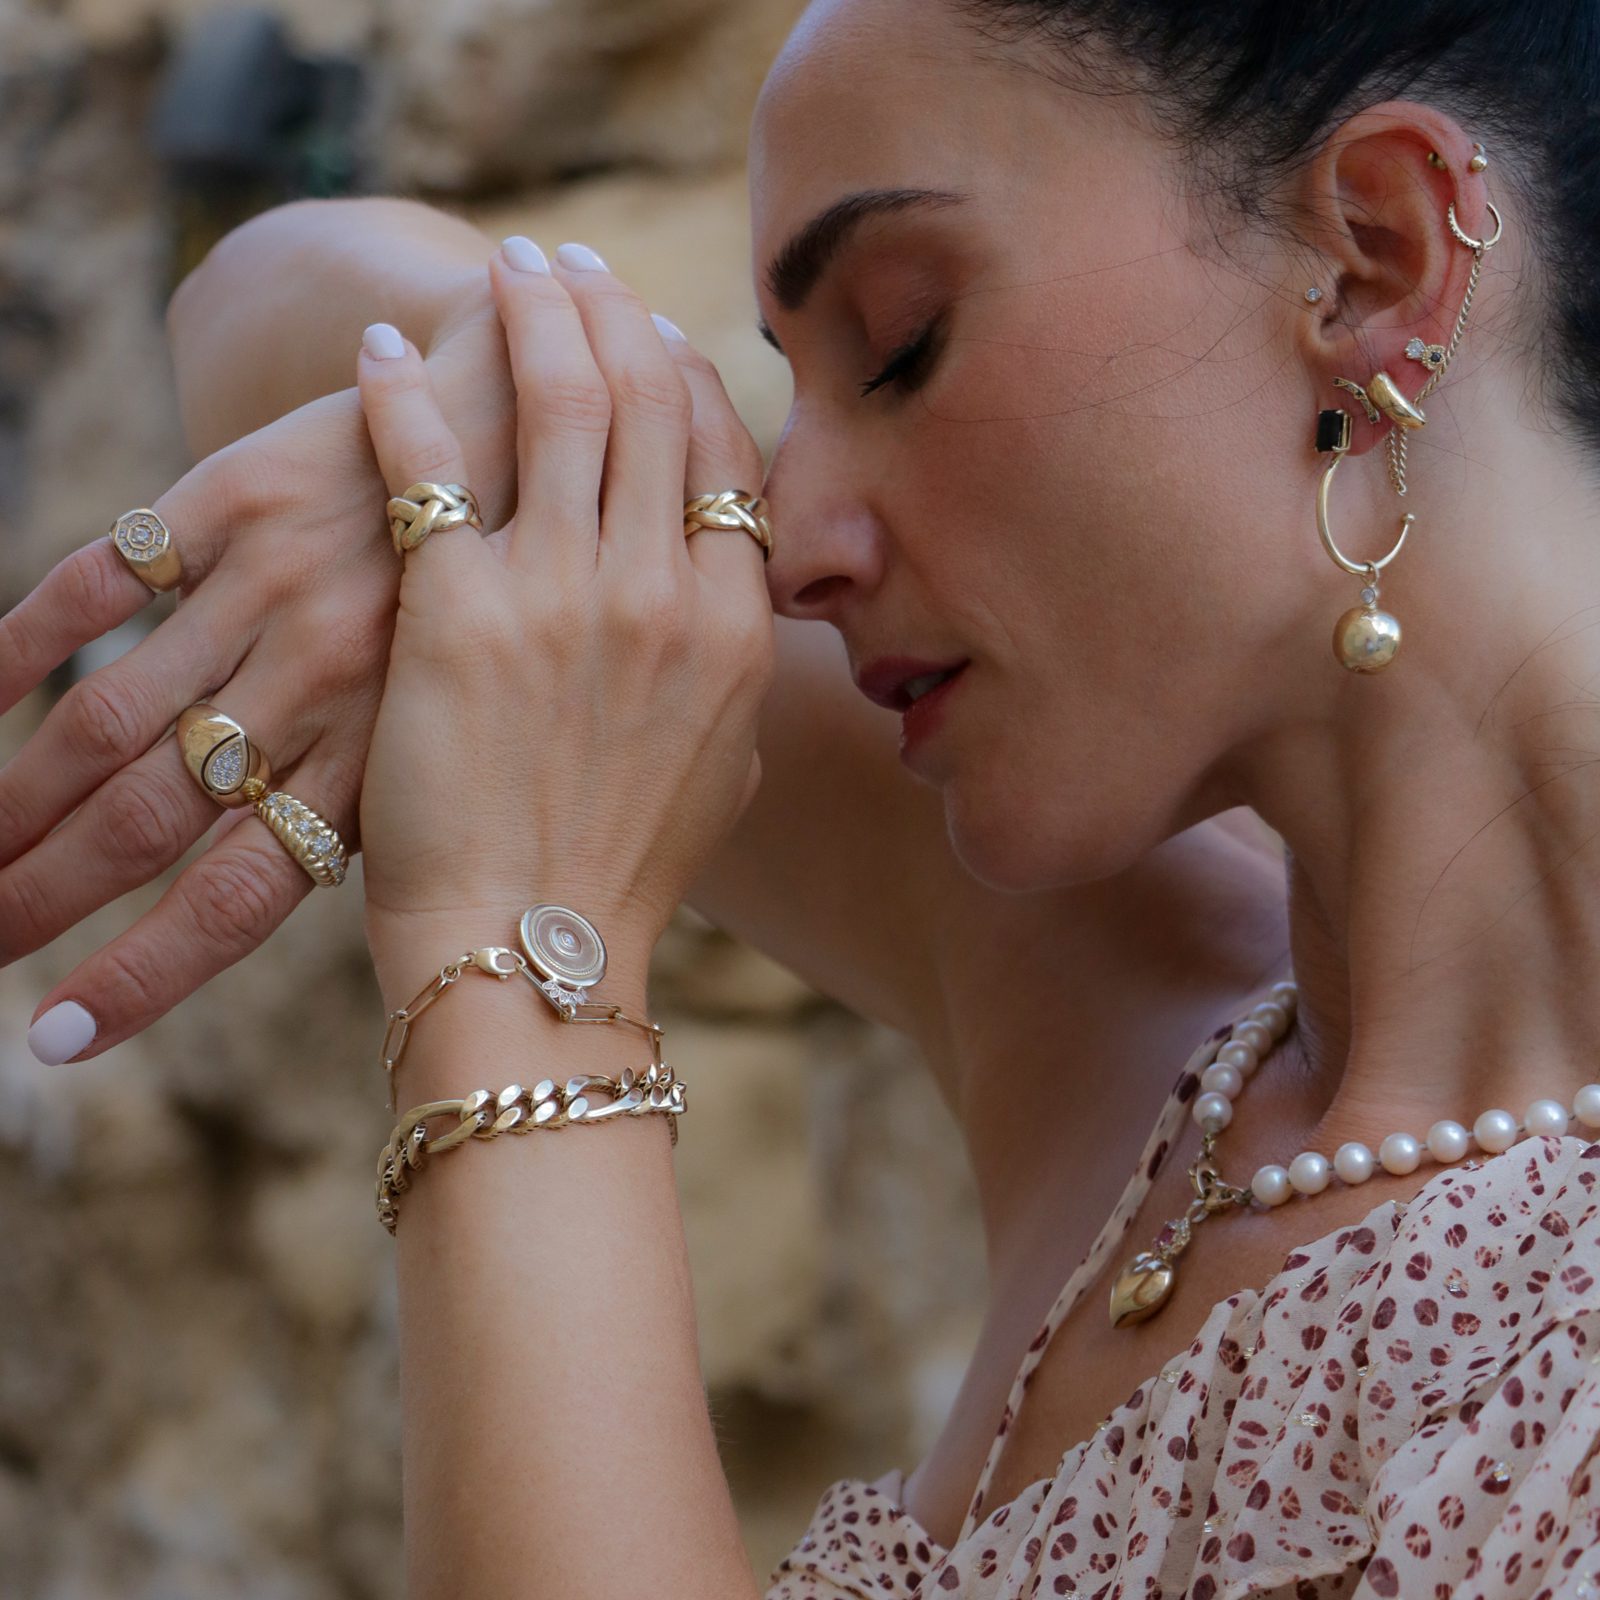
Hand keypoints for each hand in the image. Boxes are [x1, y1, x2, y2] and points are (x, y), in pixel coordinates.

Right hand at [0, 295, 516, 1060]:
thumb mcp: (477, 718)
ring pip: (110, 717)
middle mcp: (322, 682)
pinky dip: (22, 644)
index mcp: (393, 756)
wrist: (528, 421)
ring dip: (18, 797)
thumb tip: (276, 893)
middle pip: (150, 820)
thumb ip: (382, 798)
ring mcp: (272, 590)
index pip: (241, 896)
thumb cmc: (507, 603)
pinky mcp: (235, 499)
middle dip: (47, 895)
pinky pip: (102, 581)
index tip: (60, 1040)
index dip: (144, 974)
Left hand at [354, 241, 773, 1004]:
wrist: (536, 950)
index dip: (683, 372)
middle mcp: (664, 590)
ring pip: (555, 401)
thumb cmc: (628, 871)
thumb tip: (735, 611)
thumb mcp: (724, 769)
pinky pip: (432, 462)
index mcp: (736, 625)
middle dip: (607, 310)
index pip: (722, 451)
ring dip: (528, 314)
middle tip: (567, 267)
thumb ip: (733, 672)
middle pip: (645, 399)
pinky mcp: (459, 614)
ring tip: (503, 270)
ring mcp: (565, 596)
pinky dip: (406, 391)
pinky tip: (387, 347)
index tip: (647, 334)